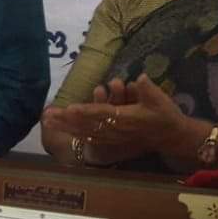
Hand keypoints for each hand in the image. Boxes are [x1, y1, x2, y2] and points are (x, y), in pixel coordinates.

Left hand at [45, 74, 188, 155]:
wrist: (171, 136)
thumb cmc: (164, 115)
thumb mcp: (160, 100)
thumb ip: (149, 89)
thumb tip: (140, 77)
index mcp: (124, 118)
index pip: (101, 114)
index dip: (85, 111)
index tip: (69, 108)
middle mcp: (114, 129)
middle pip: (85, 124)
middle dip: (65, 120)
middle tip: (46, 115)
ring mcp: (111, 136)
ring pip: (84, 132)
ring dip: (65, 127)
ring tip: (47, 121)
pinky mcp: (111, 141)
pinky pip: (89, 138)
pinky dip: (75, 134)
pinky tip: (62, 131)